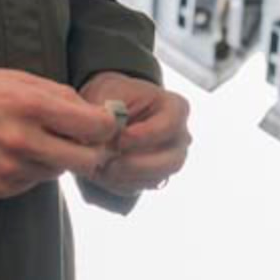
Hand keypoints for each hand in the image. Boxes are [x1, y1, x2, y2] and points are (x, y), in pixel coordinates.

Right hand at [0, 65, 120, 199]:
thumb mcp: (18, 78)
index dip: (108, 126)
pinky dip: (31, 170)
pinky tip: (12, 153)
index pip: (94, 126)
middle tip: (87, 142)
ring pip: (57, 172)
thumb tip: (96, 114)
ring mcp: (8, 168)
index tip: (106, 125)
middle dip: (93, 151)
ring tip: (35, 140)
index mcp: (31, 105)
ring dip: (57, 159)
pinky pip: (30, 184)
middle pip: (85, 159)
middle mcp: (22, 140)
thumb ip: (60, 95)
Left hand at [80, 72, 191, 196]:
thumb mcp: (107, 92)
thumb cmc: (112, 94)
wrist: (109, 107)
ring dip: (125, 177)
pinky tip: (101, 172)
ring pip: (156, 179)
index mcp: (175, 108)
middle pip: (171, 161)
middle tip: (109, 163)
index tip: (119, 139)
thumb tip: (100, 135)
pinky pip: (140, 187)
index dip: (144, 136)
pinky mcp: (153, 176)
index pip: (169, 126)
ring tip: (99, 167)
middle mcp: (179, 137)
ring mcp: (169, 160)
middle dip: (137, 165)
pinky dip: (119, 183)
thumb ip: (105, 111)